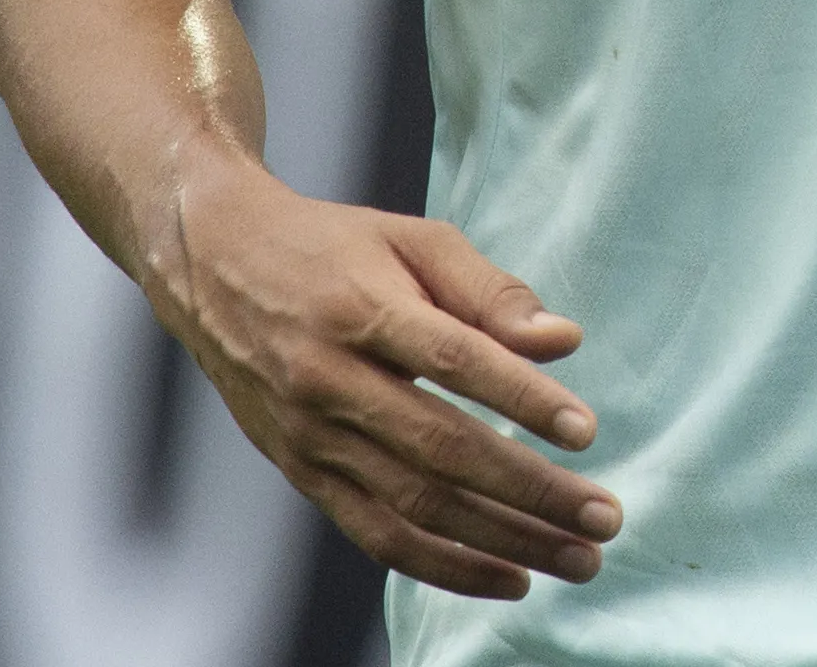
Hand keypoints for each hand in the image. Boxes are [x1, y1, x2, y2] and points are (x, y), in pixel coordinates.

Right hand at [149, 156, 620, 598]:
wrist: (212, 265)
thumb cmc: (331, 247)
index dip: (520, 398)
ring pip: (413, 507)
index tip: (585, 430)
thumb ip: (491, 291)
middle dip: (530, 493)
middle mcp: (328, 381)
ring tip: (574, 559)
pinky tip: (507, 576)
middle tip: (603, 519)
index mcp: (360, 311)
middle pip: (440, 450)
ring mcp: (309, 436)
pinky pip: (375, 534)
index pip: (452, 361)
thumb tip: (565, 342)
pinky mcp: (300, 472)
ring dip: (501, 543)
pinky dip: (443, 565)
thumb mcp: (414, 240)